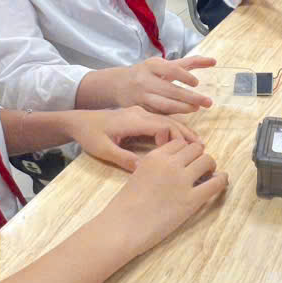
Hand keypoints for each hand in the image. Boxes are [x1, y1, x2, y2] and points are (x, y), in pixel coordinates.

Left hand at [70, 106, 199, 171]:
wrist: (79, 121)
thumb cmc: (90, 135)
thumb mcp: (103, 150)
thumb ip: (123, 158)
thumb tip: (142, 169)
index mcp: (134, 119)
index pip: (162, 125)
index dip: (174, 138)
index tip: (176, 153)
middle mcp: (140, 113)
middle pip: (169, 121)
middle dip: (186, 135)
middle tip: (202, 149)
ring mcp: (140, 112)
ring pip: (167, 120)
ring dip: (183, 132)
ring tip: (198, 145)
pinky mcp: (139, 116)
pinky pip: (161, 121)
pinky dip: (173, 131)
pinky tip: (181, 141)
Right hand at [100, 138, 227, 258]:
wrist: (122, 227)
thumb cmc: (125, 206)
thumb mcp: (138, 174)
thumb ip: (155, 166)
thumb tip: (174, 167)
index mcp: (155, 156)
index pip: (180, 143)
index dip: (186, 151)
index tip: (187, 160)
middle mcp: (170, 164)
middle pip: (196, 149)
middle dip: (199, 157)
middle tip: (199, 169)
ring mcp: (182, 181)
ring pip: (208, 160)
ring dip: (210, 167)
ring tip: (208, 176)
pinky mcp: (191, 200)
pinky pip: (216, 183)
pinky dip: (222, 180)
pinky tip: (221, 181)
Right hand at [113, 56, 215, 114]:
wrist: (118, 84)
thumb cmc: (147, 72)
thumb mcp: (164, 64)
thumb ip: (188, 63)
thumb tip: (214, 61)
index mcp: (151, 66)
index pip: (171, 69)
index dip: (185, 76)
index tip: (197, 83)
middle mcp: (145, 80)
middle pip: (170, 90)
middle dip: (190, 97)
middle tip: (208, 102)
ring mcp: (142, 96)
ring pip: (164, 105)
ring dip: (183, 108)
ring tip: (196, 108)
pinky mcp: (140, 109)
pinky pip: (159, 114)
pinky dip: (172, 115)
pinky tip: (183, 115)